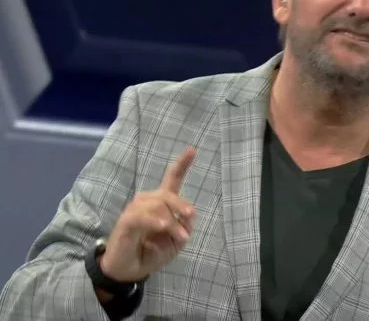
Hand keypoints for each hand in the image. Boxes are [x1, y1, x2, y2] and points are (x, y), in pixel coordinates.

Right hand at [99, 147, 196, 282]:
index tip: (193, 149)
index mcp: (160, 203)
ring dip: (172, 222)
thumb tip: (188, 217)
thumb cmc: (151, 252)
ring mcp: (134, 210)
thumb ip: (184, 227)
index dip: (182, 164)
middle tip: (191, 216)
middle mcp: (147, 202)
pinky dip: (155, 220)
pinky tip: (162, 226)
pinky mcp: (126, 222)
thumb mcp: (175, 242)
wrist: (127, 270)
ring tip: (181, 237)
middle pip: (167, 194)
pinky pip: (142, 216)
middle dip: (181, 205)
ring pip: (158, 206)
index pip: (171, 179)